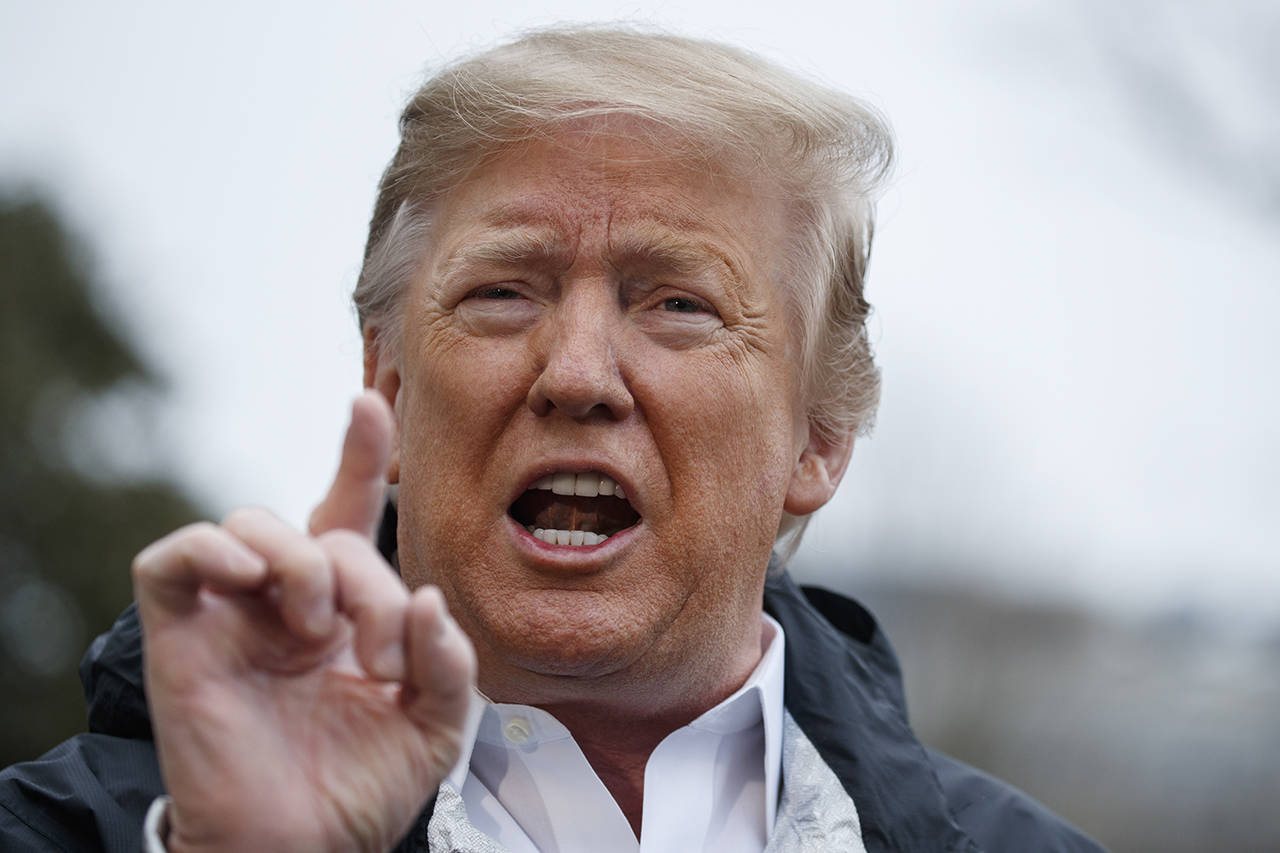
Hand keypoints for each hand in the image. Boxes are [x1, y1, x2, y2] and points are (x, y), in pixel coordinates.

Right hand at [132, 391, 475, 852]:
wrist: (301, 851)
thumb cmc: (362, 787)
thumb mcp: (436, 723)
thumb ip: (449, 659)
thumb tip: (425, 598)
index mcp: (346, 609)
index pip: (347, 513)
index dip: (357, 455)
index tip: (371, 403)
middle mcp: (288, 601)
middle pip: (323, 531)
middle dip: (366, 582)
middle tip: (380, 654)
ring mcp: (233, 615)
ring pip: (251, 523)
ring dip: (300, 564)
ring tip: (318, 631)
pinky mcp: (181, 636)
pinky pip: (172, 559)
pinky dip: (209, 549)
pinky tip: (252, 577)